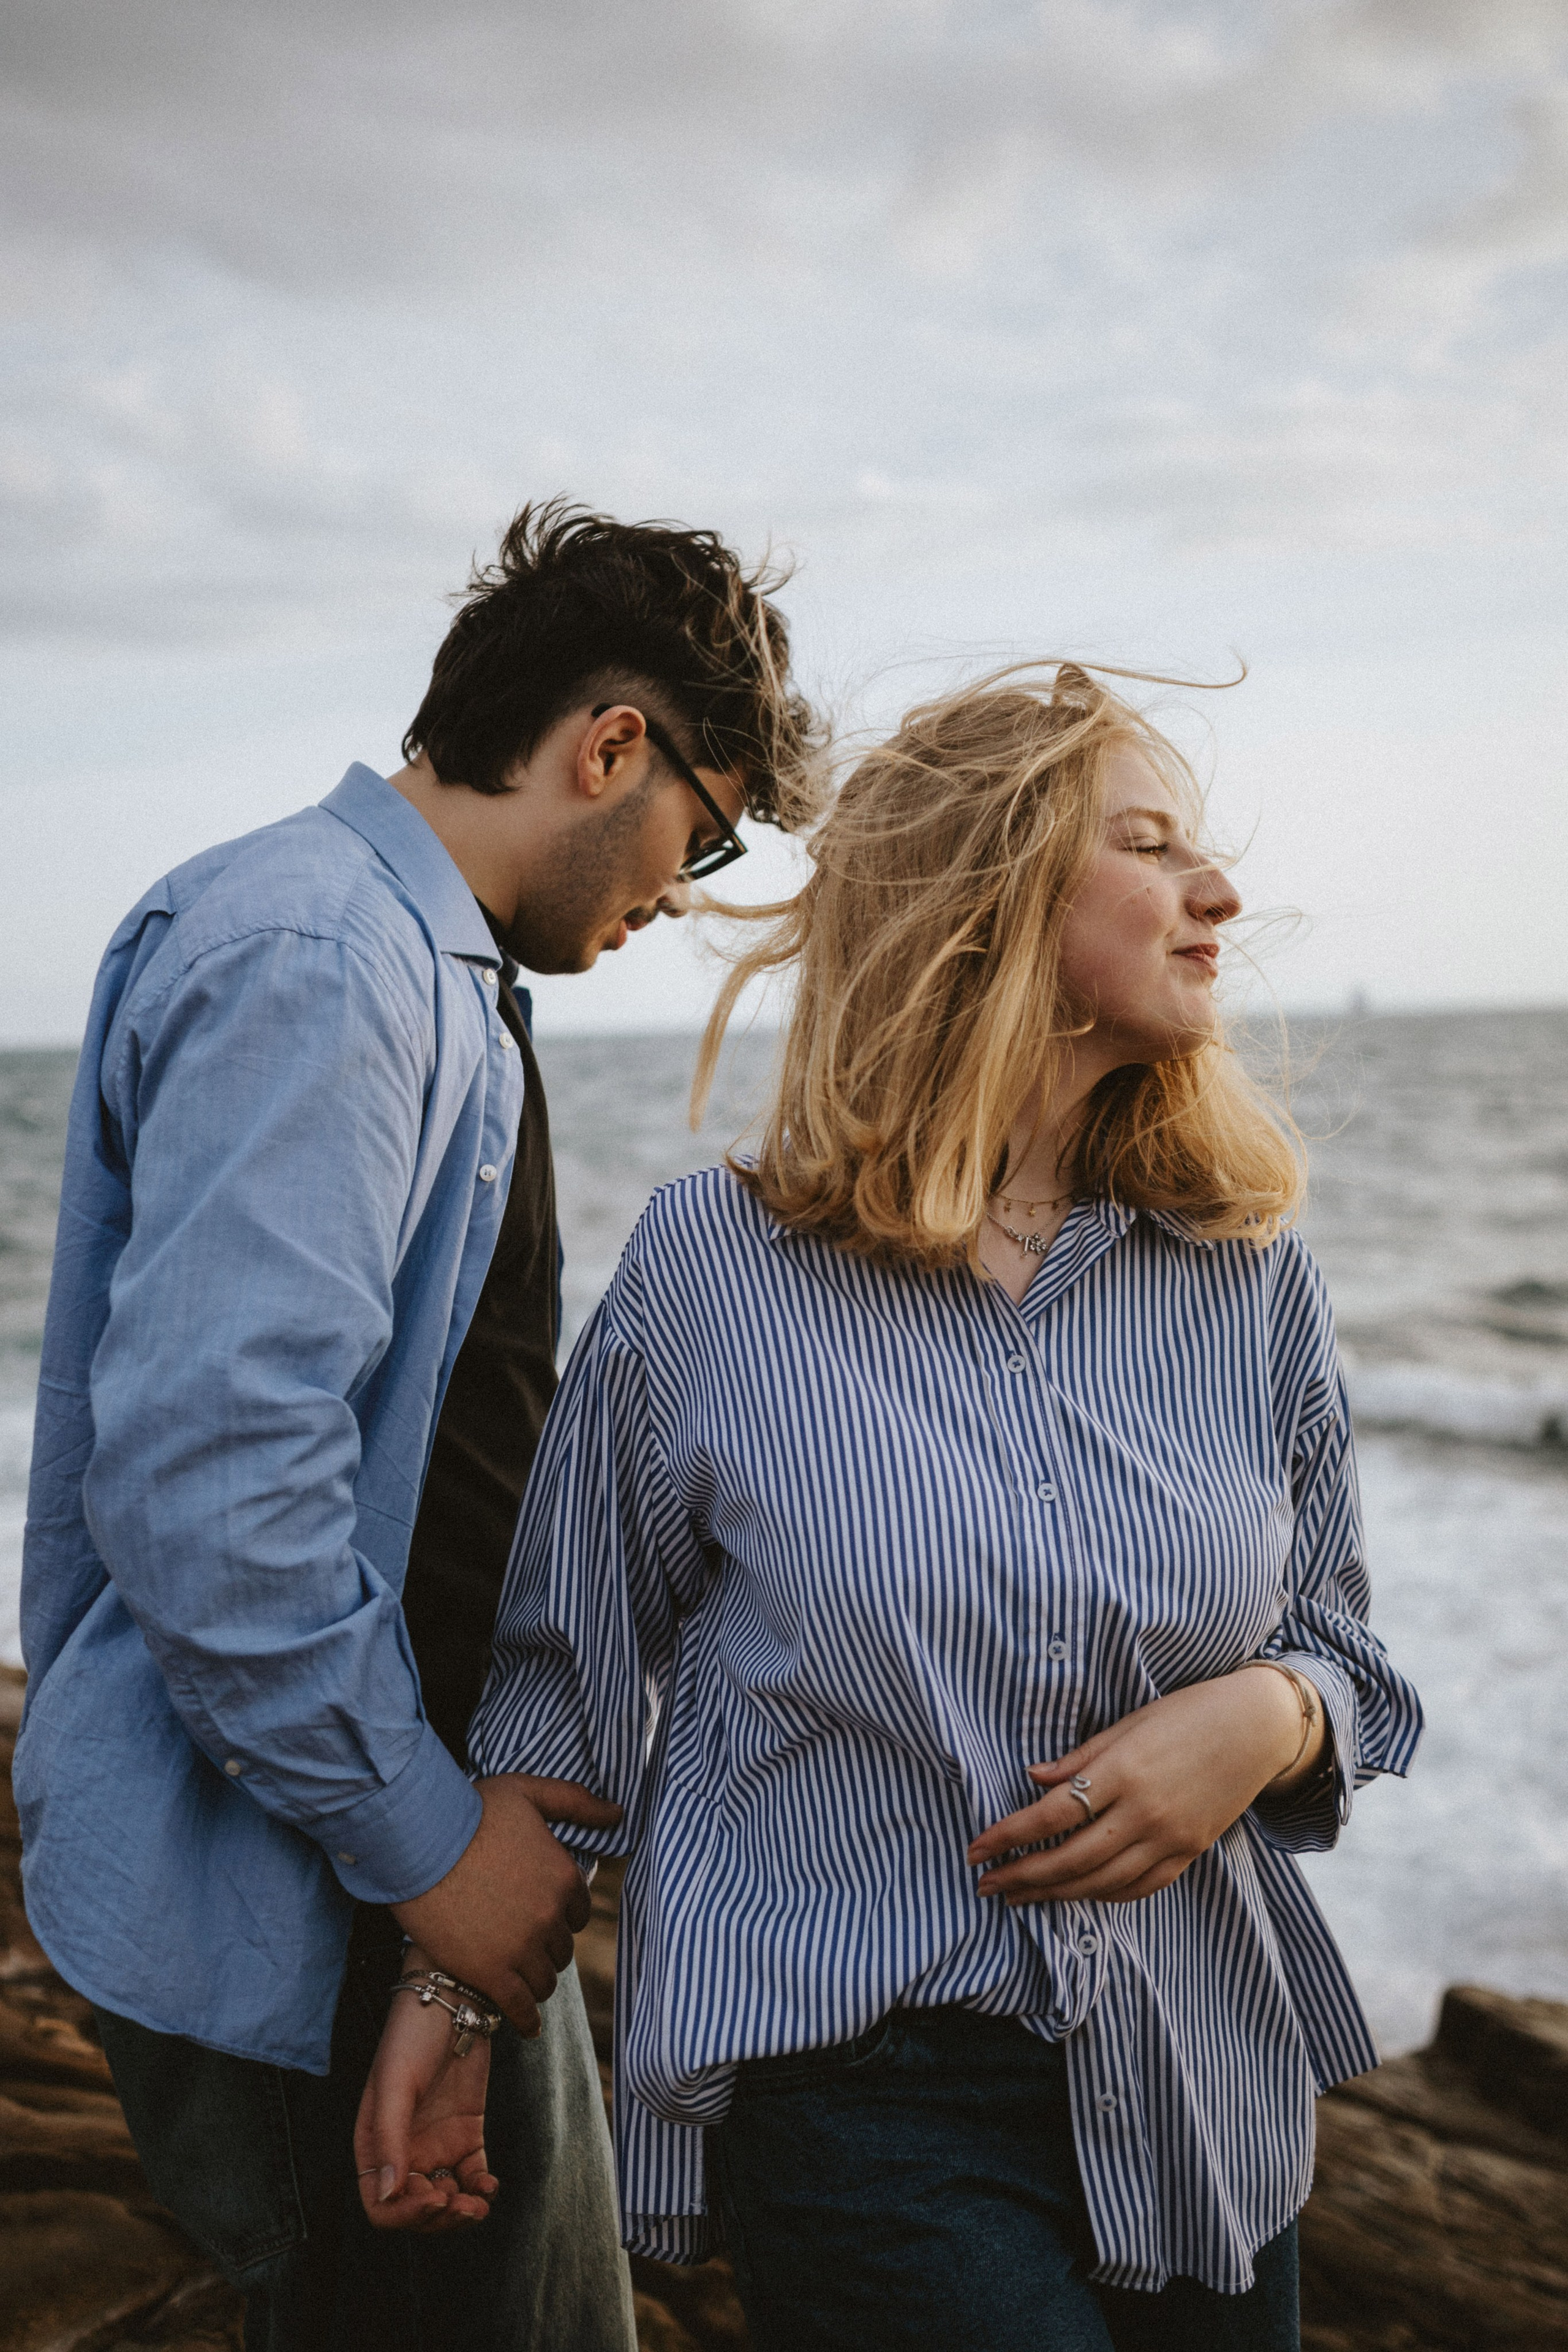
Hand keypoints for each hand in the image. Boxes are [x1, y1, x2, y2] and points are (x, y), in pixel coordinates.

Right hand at [355, 1949, 496, 2231]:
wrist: (452, 2000)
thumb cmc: (412, 2037)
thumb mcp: (396, 2084)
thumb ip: (391, 2139)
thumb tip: (390, 2195)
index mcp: (375, 2145)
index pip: (381, 2204)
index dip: (405, 2214)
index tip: (434, 2198)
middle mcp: (403, 2151)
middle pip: (415, 2210)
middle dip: (438, 2219)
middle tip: (463, 2207)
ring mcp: (435, 2144)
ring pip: (445, 2200)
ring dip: (461, 2212)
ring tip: (479, 2204)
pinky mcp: (465, 2134)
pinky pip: (470, 2177)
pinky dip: (480, 2190)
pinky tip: (490, 2186)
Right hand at [392, 1774, 621, 2038]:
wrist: (419, 1840)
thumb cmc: (471, 1811)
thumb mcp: (528, 1794)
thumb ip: (577, 1802)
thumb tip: (618, 1813)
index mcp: (564, 1877)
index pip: (578, 1914)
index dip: (559, 1915)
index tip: (539, 1915)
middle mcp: (550, 1916)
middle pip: (561, 1950)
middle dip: (545, 1947)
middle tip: (520, 1943)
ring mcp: (522, 1948)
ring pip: (545, 1981)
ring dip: (535, 1980)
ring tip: (517, 1978)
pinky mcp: (491, 1972)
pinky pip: (520, 2008)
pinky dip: (525, 2020)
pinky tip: (525, 2025)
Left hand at [968, 1669, 1316, 1906]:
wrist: (1257, 1728)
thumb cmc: (1188, 1714)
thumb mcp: (1129, 1723)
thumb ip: (1081, 1758)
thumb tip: (1033, 1778)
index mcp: (1123, 1771)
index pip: (1051, 1815)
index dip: (1008, 1836)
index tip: (975, 1849)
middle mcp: (1145, 1811)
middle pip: (1070, 1859)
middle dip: (1022, 1876)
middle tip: (986, 1885)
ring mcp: (1170, 1837)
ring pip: (1101, 1882)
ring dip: (1054, 1893)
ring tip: (1019, 1895)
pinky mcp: (1190, 1852)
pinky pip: (1139, 1887)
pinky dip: (1103, 1895)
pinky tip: (1077, 1893)